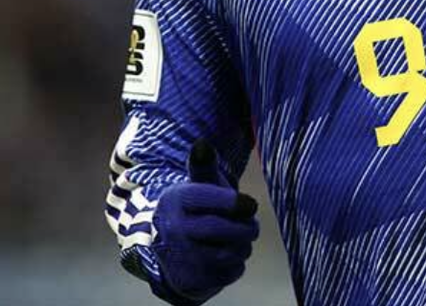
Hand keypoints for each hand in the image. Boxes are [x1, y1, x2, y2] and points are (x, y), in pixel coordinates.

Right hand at [152, 139, 259, 301]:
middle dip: (245, 227)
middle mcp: (172, 229)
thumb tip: (202, 145)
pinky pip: (228, 273)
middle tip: (252, 226)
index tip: (250, 204)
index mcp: (175, 200)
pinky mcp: (191, 280)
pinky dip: (236, 265)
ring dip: (242, 247)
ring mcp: (180, 258)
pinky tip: (229, 256)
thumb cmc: (195, 209)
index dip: (232, 202)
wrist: (174, 249)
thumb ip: (203, 166)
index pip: (205, 198)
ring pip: (227, 253)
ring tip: (239, 240)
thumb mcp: (198, 186)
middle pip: (219, 229)